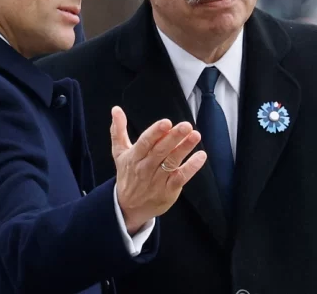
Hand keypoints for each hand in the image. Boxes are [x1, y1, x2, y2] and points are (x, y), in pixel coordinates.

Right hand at [110, 106, 206, 234]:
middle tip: (186, 125)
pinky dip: (191, 167)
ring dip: (184, 148)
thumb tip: (116, 109)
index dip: (155, 132)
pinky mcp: (168, 190)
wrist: (127, 207)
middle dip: (174, 137)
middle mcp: (145, 167)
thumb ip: (118, 130)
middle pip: (160, 151)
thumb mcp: (119, 153)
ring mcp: (157, 180)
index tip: (166, 122)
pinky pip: (181, 177)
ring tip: (195, 135)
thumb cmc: (127, 174)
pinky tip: (200, 156)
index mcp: (134, 156)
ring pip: (171, 162)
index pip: (145, 142)